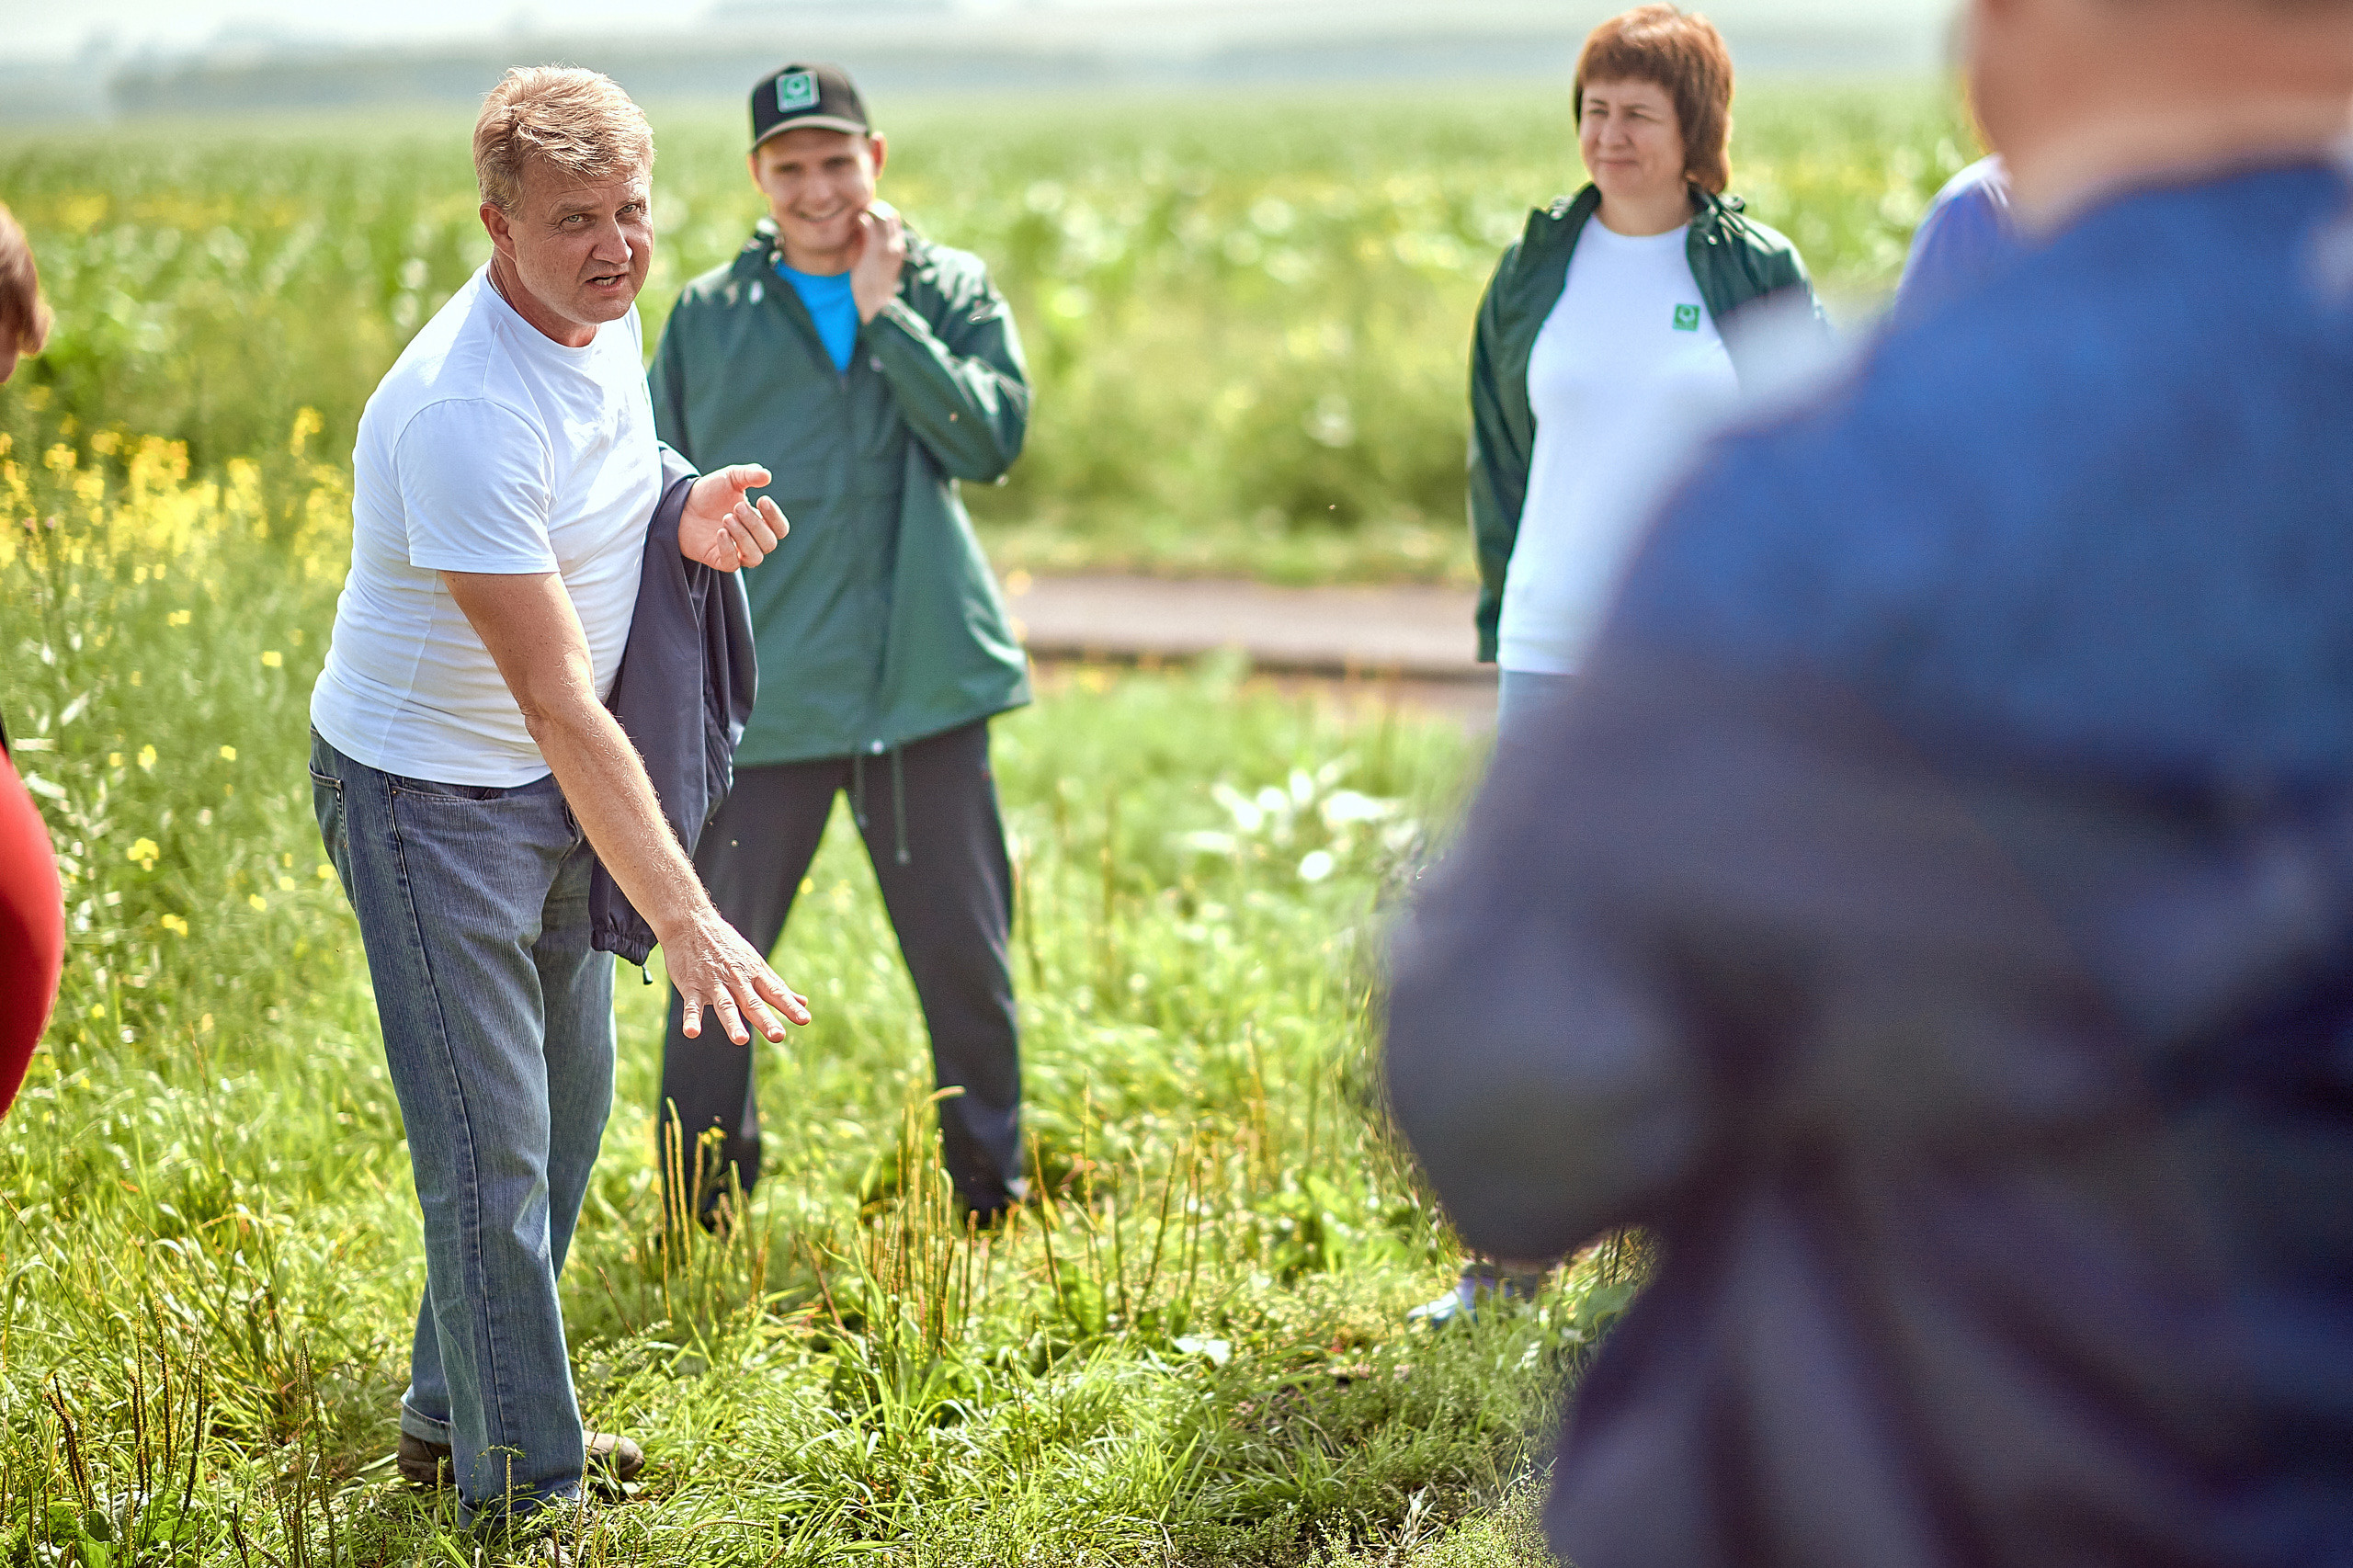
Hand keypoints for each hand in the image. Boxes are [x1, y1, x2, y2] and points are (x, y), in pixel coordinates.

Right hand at [663, 906, 812, 1044]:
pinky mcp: (691, 985)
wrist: (692, 923)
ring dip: (732, 1022)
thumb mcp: (755, 963)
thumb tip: (803, 1003)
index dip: (790, 1006)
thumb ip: (777, 986)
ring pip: (725, 1005)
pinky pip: (691, 1004)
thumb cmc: (727, 946)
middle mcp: (737, 980)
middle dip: (766, 1019)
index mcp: (754, 975)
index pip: (775, 992)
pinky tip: (692, 1033)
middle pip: (753, 1003)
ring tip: (740, 1039)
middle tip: (778, 1036)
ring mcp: (713, 983)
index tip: (804, 1020)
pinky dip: (691, 1018)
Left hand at [680, 466, 787, 571]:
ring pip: (755, 557)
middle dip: (755, 524)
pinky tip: (719, 532)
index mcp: (759, 522)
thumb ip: (749, 474)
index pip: (780, 529)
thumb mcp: (730, 477)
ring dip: (744, 537)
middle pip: (769, 543)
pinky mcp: (719, 560)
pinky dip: (728, 548)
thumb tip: (767, 476)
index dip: (775, 517)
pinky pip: (732, 564)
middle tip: (736, 507)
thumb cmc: (710, 492)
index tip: (762, 500)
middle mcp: (751, 540)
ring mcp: (736, 552)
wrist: (680, 503)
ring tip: (726, 518)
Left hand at [850, 198, 905, 323]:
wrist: (877, 304)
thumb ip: (879, 250)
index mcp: (900, 247)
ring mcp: (887, 246)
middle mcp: (897, 244)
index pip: (895, 219)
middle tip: (861, 208)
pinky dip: (862, 218)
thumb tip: (867, 239)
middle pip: (891, 213)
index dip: (882, 210)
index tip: (869, 211)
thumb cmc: (876, 287)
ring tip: (857, 213)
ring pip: (883, 215)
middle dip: (876, 206)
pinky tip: (855, 222)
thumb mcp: (882, 266)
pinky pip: (870, 224)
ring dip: (869, 210)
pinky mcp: (875, 249)